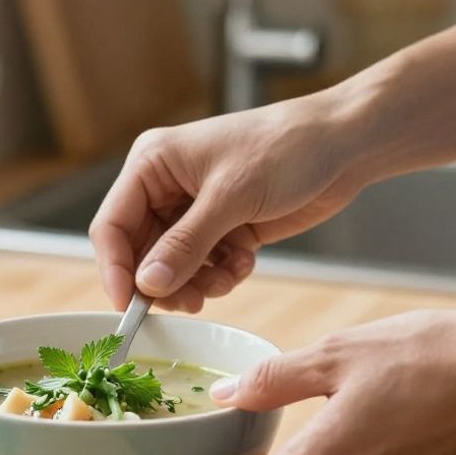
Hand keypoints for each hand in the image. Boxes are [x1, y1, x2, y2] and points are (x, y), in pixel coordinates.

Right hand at [89, 96, 371, 311]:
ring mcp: (194, 209)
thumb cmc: (286, 149)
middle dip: (166, 282)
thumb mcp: (230, 197)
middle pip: (141, 254)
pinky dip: (222, 275)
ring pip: (173, 267)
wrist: (342, 145)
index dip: (117, 271)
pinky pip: (204, 267)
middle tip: (192, 302)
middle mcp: (165, 187)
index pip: (112, 226)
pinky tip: (245, 261)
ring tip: (227, 277)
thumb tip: (148, 285)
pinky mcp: (222, 227)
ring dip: (197, 282)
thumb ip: (186, 244)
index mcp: (152, 164)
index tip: (130, 308)